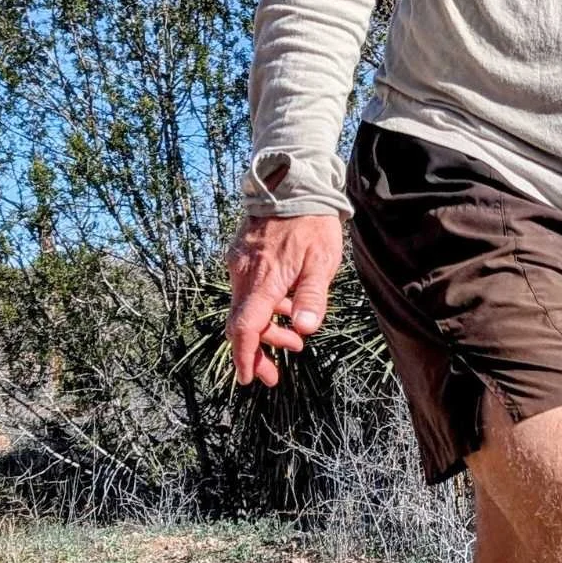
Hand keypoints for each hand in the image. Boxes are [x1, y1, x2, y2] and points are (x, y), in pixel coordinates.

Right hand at [226, 212, 343, 387]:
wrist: (294, 184)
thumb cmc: (313, 224)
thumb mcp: (322, 263)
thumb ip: (312, 297)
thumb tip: (304, 328)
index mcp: (263, 279)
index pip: (246, 327)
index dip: (246, 356)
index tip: (249, 378)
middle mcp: (243, 272)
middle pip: (241, 324)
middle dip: (257, 352)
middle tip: (274, 373)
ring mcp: (238, 263)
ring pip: (244, 308)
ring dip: (265, 329)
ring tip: (294, 339)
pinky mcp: (241, 255)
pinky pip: (246, 290)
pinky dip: (262, 307)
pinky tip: (284, 308)